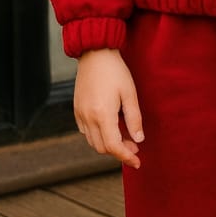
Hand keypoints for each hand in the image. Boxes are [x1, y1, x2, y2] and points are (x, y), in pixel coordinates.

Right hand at [74, 48, 143, 168]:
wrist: (95, 54)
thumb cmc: (115, 71)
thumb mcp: (130, 94)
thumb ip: (134, 119)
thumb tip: (138, 140)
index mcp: (102, 114)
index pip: (114, 146)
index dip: (127, 157)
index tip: (138, 162)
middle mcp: (88, 117)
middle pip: (103, 148)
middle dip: (120, 152)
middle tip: (135, 147)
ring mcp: (80, 114)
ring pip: (93, 142)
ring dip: (109, 145)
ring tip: (125, 137)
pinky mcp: (77, 110)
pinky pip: (86, 132)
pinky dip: (99, 136)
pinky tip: (111, 128)